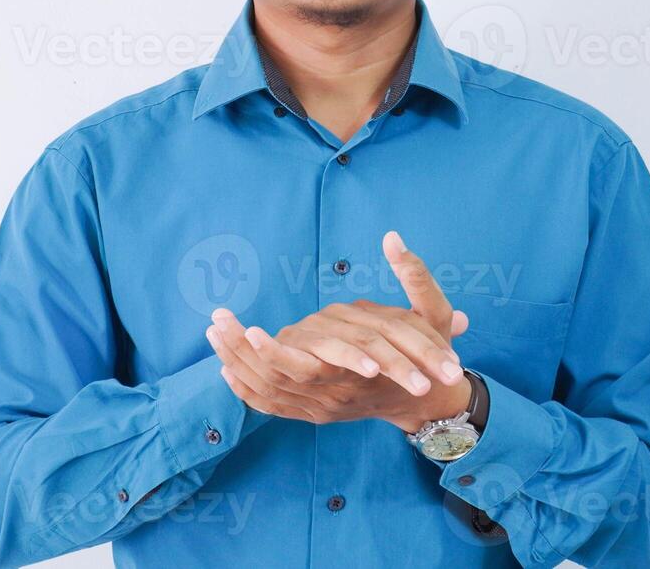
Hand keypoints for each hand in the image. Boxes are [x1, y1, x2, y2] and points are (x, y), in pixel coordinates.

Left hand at [206, 231, 473, 432]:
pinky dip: (245, 389)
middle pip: (273, 381)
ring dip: (236, 362)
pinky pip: (270, 405)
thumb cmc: (432, 356)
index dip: (272, 352)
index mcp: (357, 376)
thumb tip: (392, 237)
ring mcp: (319, 408)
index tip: (249, 327)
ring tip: (213, 331)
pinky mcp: (312, 412)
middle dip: (240, 351)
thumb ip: (415, 276)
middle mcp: (333, 397)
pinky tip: (225, 366)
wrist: (427, 400)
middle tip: (215, 321)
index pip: (303, 369)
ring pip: (266, 392)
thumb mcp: (436, 315)